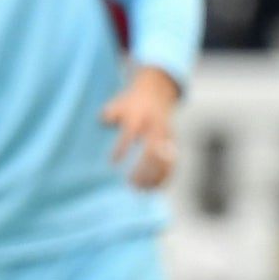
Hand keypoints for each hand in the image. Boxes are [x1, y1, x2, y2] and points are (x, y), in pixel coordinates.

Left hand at [101, 64, 180, 189]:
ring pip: (166, 159)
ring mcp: (168, 135)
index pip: (131, 133)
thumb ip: (110, 113)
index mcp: (140, 116)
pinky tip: (154, 189)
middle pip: (152, 150)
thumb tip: (103, 121)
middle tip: (130, 182)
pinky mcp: (175, 142)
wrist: (157, 90)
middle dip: (143, 168)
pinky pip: (173, 162)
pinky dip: (165, 176)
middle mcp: (156, 127)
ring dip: (155, 176)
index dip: (122, 148)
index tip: (112, 162)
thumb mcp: (118, 103)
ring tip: (141, 189)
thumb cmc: (131, 102)